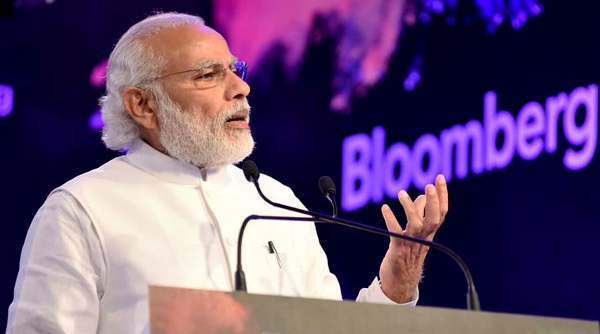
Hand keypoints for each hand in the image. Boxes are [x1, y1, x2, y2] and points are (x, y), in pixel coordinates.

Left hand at [378, 174, 447, 302]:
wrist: (401, 282)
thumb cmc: (408, 254)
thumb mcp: (416, 232)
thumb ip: (419, 214)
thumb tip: (421, 197)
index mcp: (430, 232)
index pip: (442, 212)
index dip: (442, 195)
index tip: (439, 178)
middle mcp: (424, 237)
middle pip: (434, 219)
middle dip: (434, 202)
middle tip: (429, 185)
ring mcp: (412, 244)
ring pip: (416, 225)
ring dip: (409, 208)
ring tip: (401, 193)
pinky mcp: (398, 250)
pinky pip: (396, 233)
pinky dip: (391, 220)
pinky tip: (385, 208)